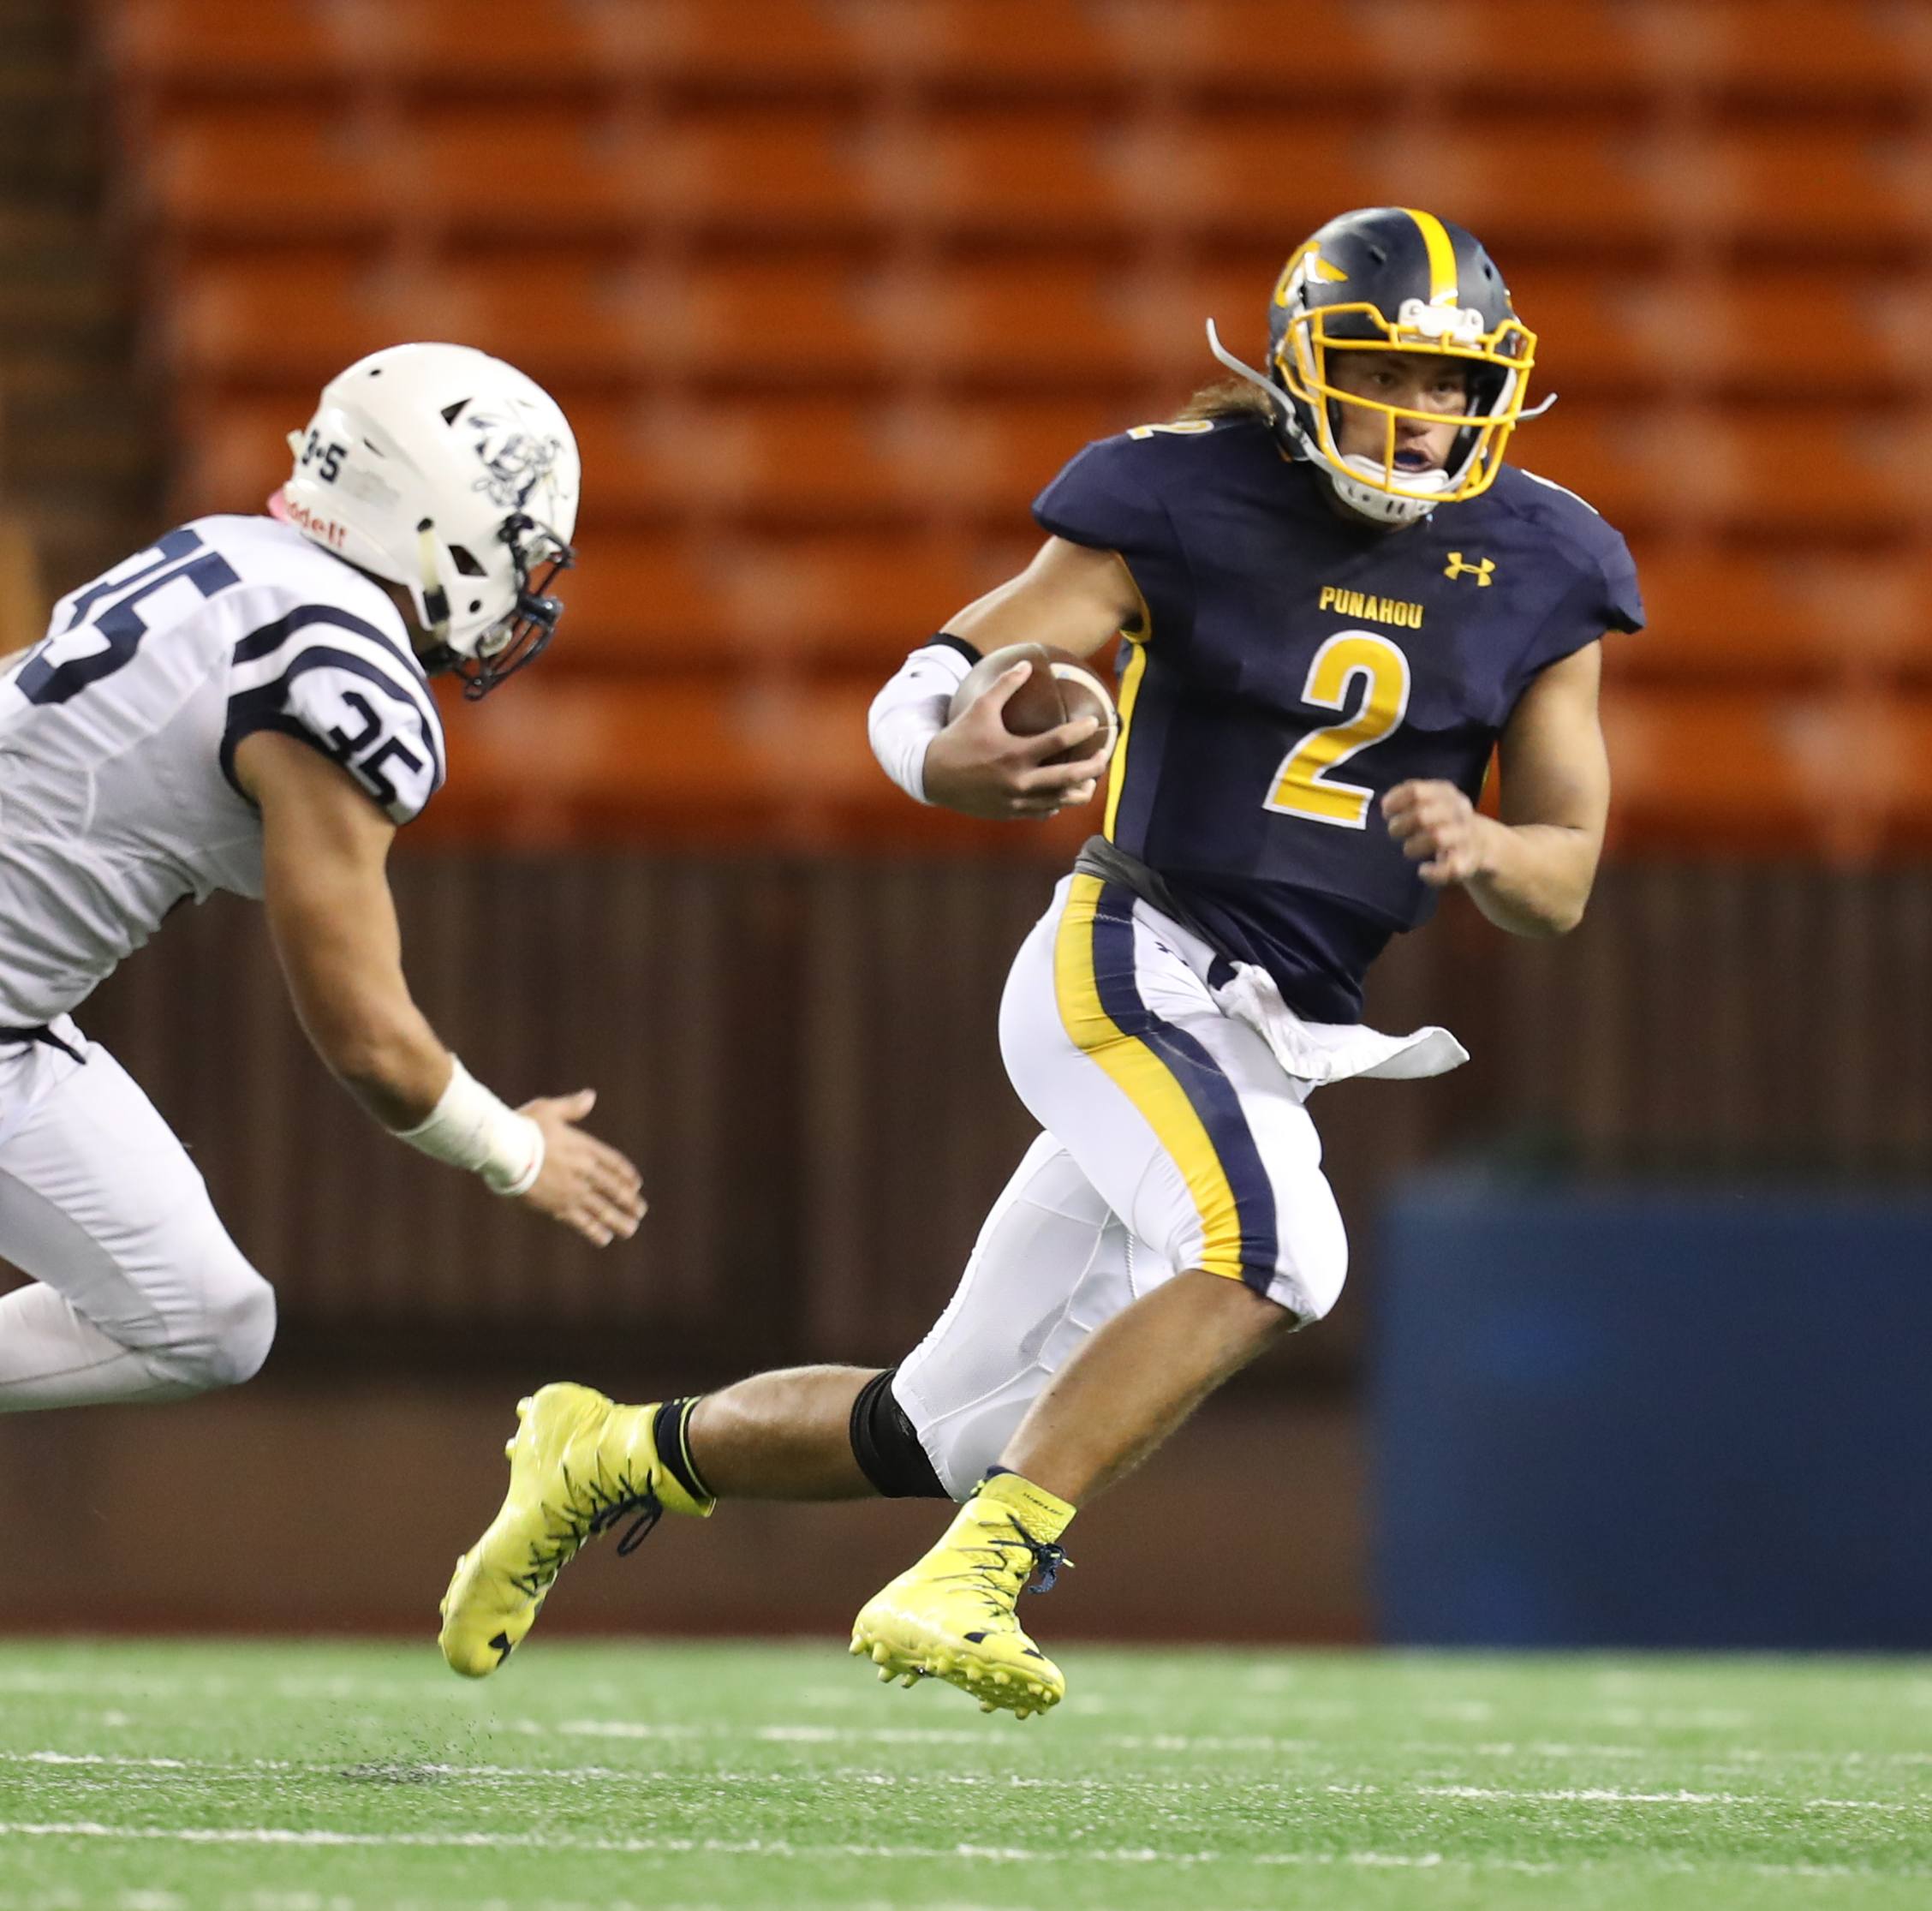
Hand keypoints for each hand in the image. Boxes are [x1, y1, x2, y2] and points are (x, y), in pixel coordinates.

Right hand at [515, 1089, 644, 1246]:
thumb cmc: (523, 1127)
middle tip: (640, 1211)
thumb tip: (590, 1096)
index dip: (626, 1174)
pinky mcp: (557, 1206)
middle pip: (613, 1189)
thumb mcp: (549, 1110)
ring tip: (630, 1230)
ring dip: (618, 1220)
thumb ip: (571, 1107)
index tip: (636, 1184)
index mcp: (584, 1147)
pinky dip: (594, 1231)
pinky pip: (581, 1222)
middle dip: (628, 1201)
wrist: (505, 1150)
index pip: (614, 1163)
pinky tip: (603, 1238)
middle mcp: (583, 1171)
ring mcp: (572, 1190)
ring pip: (602, 1209)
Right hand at [921, 663, 1111, 819]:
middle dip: (1092, 768)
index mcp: (1014, 754)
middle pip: (1068, 778)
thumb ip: (1004, 685)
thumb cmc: (958, 737)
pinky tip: (1062, 795)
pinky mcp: (1010, 813)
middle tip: (1103, 756)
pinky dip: (1055, 803)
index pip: (1058, 742)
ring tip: (1090, 781)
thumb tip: (1026, 663)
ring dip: (1078, 791)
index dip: (1080, 731)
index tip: (1094, 723)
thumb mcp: (979, 707)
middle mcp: (1018, 781)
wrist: (931, 776)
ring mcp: (1015, 801)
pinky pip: (1042, 811)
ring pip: (1059, 801)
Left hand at [1382, 779, 1495, 887]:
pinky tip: (1423, 870)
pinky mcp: (1467, 862)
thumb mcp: (1433, 800)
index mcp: (1446, 793)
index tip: (1386, 812)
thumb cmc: (1445, 820)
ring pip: (1436, 838)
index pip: (1416, 791)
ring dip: (1413, 846)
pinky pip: (1449, 868)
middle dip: (1400, 826)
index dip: (1395, 802)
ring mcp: (1464, 836)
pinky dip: (1432, 873)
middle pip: (1422, 816)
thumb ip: (1410, 798)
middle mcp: (1457, 811)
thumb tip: (1385, 806)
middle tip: (1394, 832)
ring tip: (1409, 848)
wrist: (1483, 844)